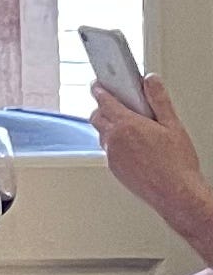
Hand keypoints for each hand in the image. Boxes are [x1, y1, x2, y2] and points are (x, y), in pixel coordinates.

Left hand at [91, 75, 212, 244]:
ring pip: (102, 135)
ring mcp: (112, 157)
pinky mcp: (115, 170)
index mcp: (126, 125)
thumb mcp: (172, 125)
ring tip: (129, 127)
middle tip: (115, 104)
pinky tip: (132, 147)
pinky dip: (115, 145)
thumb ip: (159, 100)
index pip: (104, 100)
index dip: (99, 89)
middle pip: (97, 117)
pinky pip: (108, 152)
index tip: (98, 84)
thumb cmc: (177, 164)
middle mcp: (114, 140)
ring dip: (109, 127)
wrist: (176, 194)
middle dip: (103, 108)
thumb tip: (150, 81)